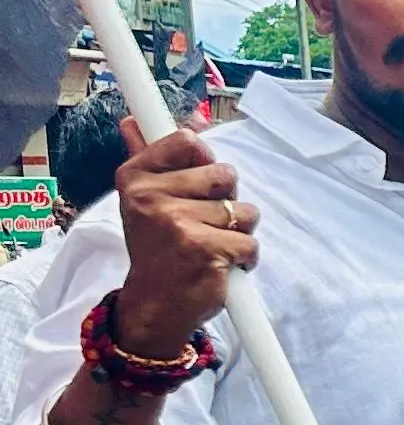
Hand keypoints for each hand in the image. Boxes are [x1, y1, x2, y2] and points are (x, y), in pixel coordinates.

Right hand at [108, 126, 250, 352]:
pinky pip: (250, 241)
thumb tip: (132, 120)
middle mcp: (150, 196)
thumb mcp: (143, 200)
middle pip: (226, 175)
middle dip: (226, 200)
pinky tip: (221, 265)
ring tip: (209, 246)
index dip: (205, 160)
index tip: (199, 181)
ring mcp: (176, 222)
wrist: (153, 305)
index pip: (187, 141)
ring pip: (243, 210)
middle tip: (201, 224)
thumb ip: (148, 158)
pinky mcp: (203, 248)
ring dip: (237, 231)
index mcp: (135, 177)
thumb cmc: (157, 248)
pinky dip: (245, 257)